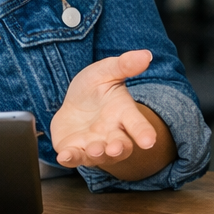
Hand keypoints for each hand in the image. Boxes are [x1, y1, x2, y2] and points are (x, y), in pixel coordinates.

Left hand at [50, 49, 160, 170]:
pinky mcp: (75, 150)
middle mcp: (112, 133)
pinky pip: (74, 158)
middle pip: (121, 146)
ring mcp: (94, 144)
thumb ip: (124, 65)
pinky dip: (70, 159)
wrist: (74, 104)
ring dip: (97, 154)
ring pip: (100, 155)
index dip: (144, 133)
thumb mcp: (106, 71)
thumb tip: (146, 55)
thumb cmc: (95, 88)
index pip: (137, 124)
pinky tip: (64, 156)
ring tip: (95, 149)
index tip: (149, 141)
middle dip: (119, 148)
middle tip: (115, 148)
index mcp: (123, 113)